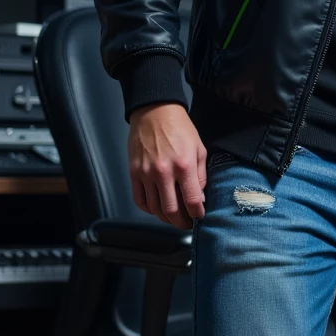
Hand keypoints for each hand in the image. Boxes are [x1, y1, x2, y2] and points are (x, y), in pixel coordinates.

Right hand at [128, 103, 207, 228]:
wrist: (154, 112)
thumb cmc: (180, 128)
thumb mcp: (199, 149)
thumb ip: (201, 175)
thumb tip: (199, 197)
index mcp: (184, 166)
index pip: (192, 201)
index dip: (197, 214)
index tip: (199, 217)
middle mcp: (164, 172)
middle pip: (171, 210)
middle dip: (180, 222)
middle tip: (186, 223)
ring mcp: (146, 173)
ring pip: (154, 208)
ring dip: (164, 217)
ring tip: (172, 217)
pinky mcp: (134, 172)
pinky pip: (139, 199)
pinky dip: (148, 209)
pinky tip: (156, 208)